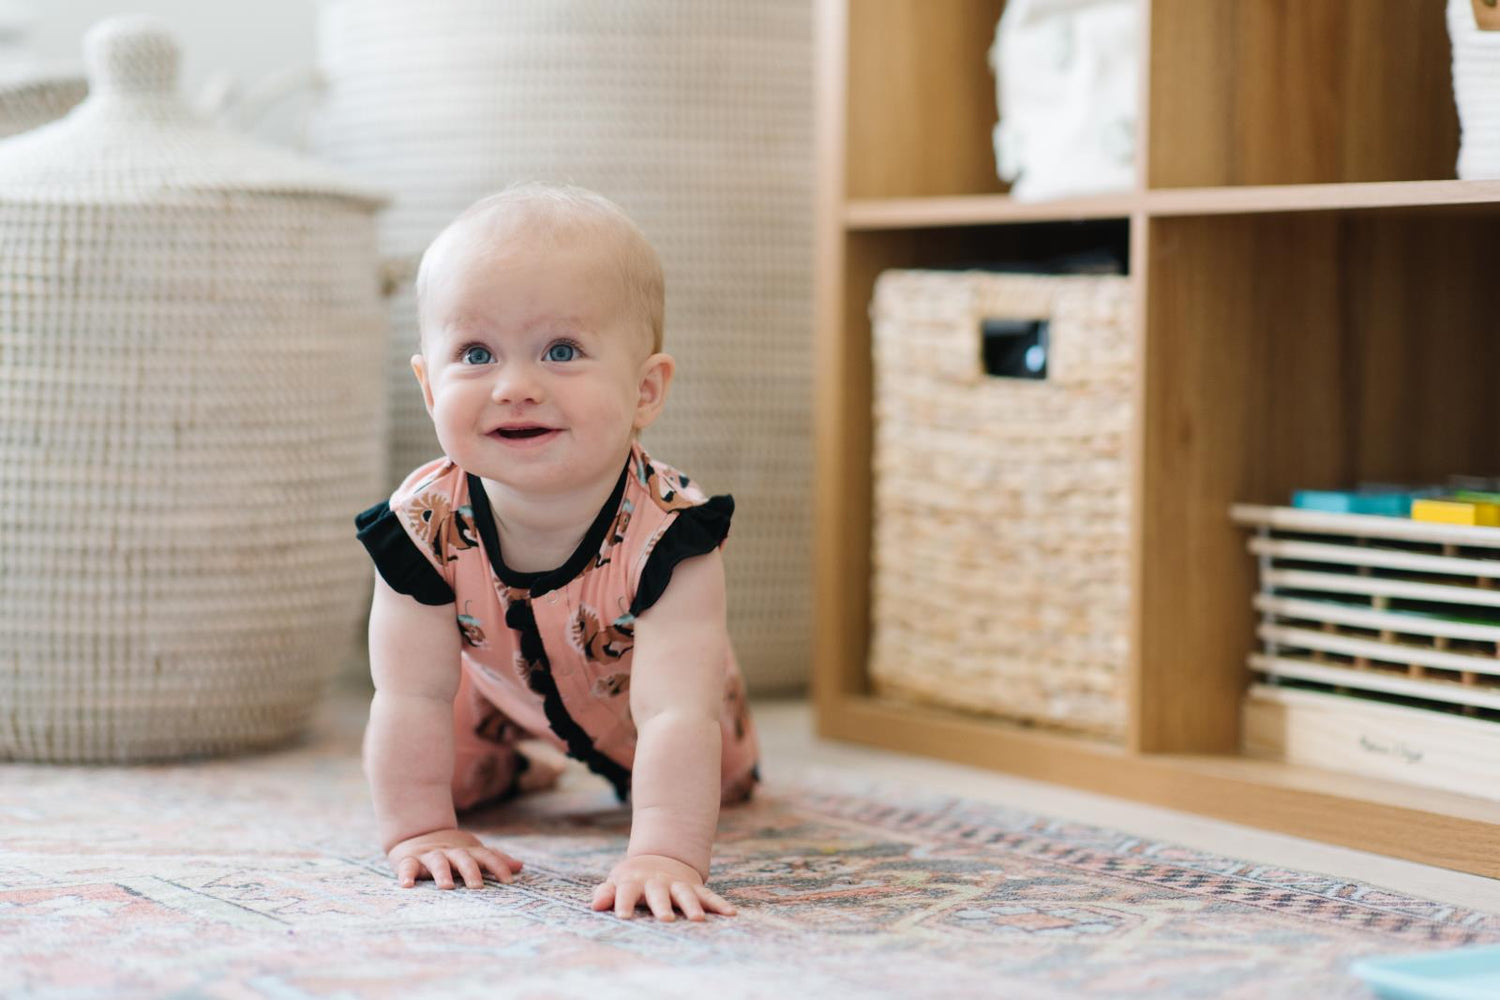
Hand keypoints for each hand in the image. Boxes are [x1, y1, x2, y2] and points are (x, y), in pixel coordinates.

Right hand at [386, 828, 522, 889]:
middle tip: (477, 887)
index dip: (498, 867)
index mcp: (467, 852)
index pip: (486, 857)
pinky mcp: (409, 860)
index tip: (509, 882)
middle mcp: (450, 852)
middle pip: (463, 858)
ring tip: (447, 886)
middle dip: (471, 871)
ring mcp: (430, 855)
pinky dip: (407, 875)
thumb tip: (520, 866)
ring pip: (437, 862)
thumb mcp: (472, 853)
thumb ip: (494, 860)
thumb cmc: (451, 850)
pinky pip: (407, 867)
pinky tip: (407, 885)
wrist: (416, 832)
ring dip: (442, 873)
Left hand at [591, 854, 736, 921]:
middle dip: (662, 905)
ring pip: (685, 894)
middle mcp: (657, 882)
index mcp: (634, 881)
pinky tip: (731, 914)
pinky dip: (719, 904)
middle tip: (666, 919)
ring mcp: (677, 884)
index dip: (623, 902)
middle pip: (659, 893)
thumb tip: (595, 905)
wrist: (660, 858)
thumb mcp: (617, 881)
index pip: (626, 891)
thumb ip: (607, 893)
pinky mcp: (694, 887)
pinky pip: (708, 896)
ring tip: (698, 919)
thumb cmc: (633, 878)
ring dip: (692, 905)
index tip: (623, 916)